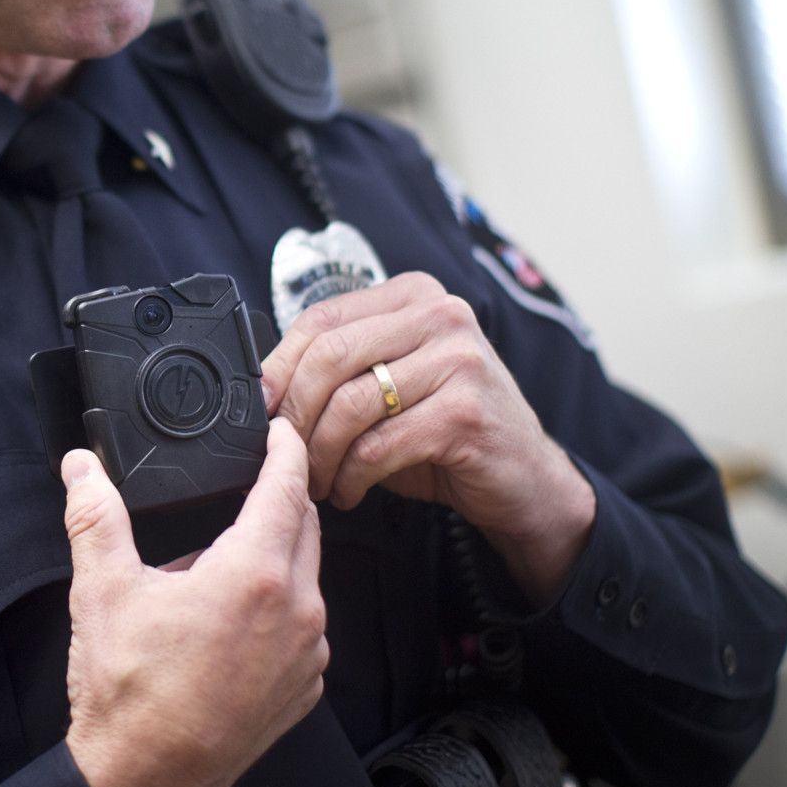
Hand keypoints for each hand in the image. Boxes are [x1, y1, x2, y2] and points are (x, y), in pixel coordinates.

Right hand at [62, 419, 327, 786]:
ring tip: (216, 568)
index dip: (285, 448)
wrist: (147, 779)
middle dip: (280, 498)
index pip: (287, 486)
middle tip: (246, 486)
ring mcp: (307, 653)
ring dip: (276, 556)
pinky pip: (306, 626)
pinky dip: (280, 607)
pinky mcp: (305, 687)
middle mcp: (297, 611)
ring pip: (307, 577)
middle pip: (305, 526)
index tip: (281, 431)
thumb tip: (83, 469)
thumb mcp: (103, 590)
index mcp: (254, 575)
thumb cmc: (131, 697)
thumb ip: (95, 515)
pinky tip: (232, 621)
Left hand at [261, 272, 594, 603]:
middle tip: (286, 453)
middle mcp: (440, 315)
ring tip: (318, 479)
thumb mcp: (390, 383)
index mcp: (414, 295)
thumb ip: (341, 370)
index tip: (262, 408)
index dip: (279, 367)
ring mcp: (458, 361)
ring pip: (350, 404)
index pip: (322, 318)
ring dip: (319, 454)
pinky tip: (349, 491)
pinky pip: (377, 446)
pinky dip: (350, 477)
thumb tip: (264, 387)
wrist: (523, 477)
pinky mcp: (464, 413)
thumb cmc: (446, 428)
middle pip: (329, 356)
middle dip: (295, 414)